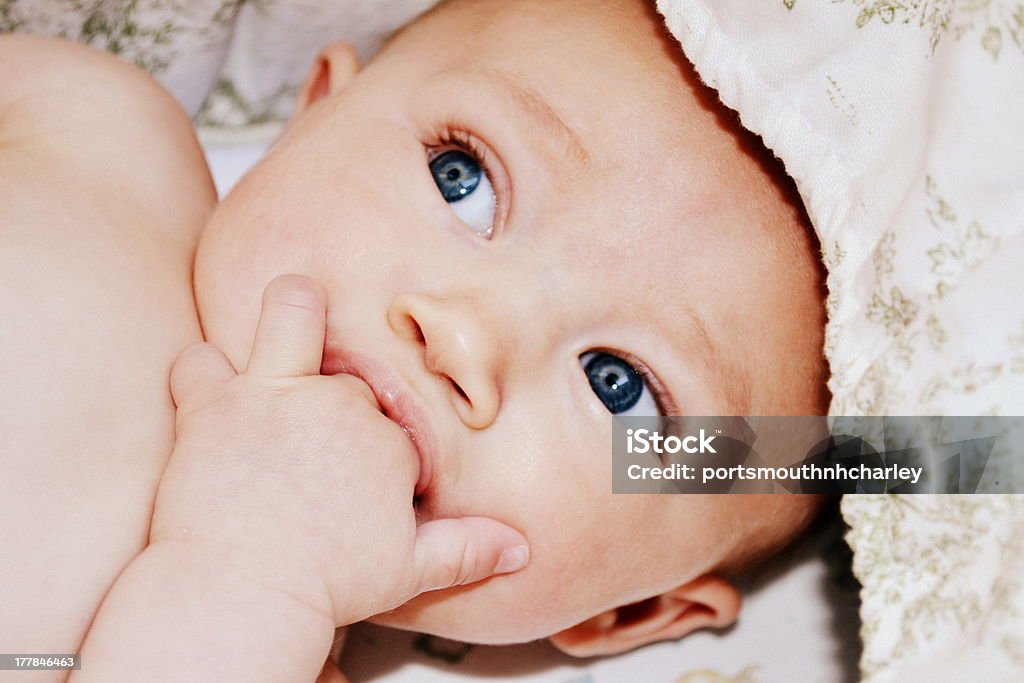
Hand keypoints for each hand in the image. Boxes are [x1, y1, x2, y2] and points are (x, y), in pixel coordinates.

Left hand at [153, 274, 528, 625]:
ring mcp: (274, 396)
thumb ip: (467, 549)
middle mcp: (335, 404)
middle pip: (347, 371)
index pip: (390, 422)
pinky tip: (210, 394)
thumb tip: (519, 546)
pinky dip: (202, 374)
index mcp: (386, 441)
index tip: (356, 482)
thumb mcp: (411, 570)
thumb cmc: (327, 584)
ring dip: (290, 316)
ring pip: (289, 309)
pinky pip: (200, 360)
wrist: (246, 592)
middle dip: (336, 396)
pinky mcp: (214, 404)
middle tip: (315, 435)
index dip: (375, 449)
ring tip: (288, 337)